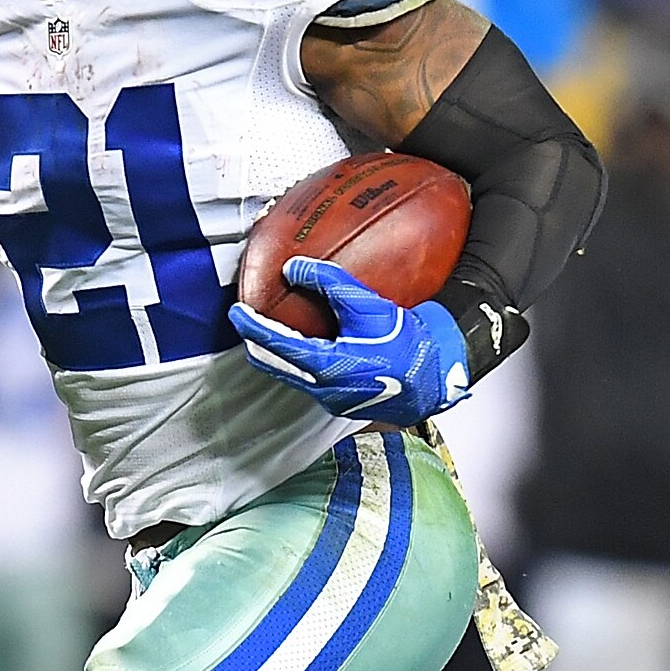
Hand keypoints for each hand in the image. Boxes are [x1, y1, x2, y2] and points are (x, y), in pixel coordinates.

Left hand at [229, 259, 472, 426]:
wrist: (433, 378)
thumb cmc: (406, 343)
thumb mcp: (368, 306)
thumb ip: (329, 282)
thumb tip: (295, 267)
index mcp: (326, 366)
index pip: (274, 344)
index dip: (251, 327)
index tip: (236, 312)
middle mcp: (324, 388)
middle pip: (273, 366)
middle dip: (256, 344)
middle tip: (245, 324)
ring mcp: (332, 400)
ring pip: (290, 376)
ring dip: (276, 356)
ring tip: (270, 335)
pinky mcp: (342, 404)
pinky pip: (309, 382)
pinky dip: (297, 364)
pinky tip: (304, 350)